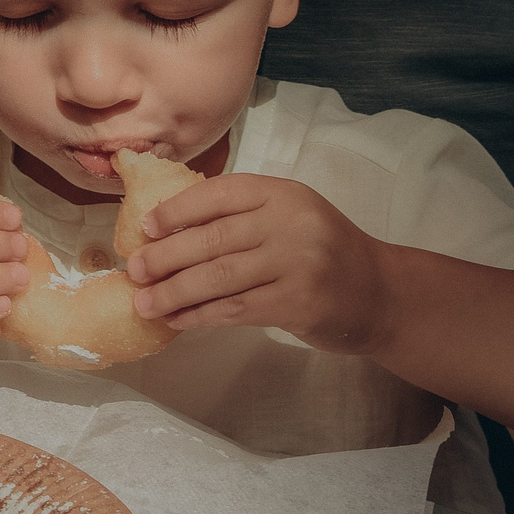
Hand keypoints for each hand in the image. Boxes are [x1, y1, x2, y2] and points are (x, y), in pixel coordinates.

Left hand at [128, 173, 392, 353]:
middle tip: (133, 270)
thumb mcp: (290, 216)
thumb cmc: (322, 251)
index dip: (176, 210)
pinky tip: (177, 320)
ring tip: (144, 302)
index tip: (146, 228)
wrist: (380, 293)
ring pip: (218, 278)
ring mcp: (296, 264)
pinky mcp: (297, 304)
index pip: (218, 194)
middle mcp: (290, 224)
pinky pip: (235, 309)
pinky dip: (200, 316)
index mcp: (282, 194)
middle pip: (212, 239)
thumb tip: (166, 230)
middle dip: (165, 257)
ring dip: (174, 292)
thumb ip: (241, 216)